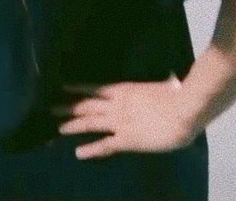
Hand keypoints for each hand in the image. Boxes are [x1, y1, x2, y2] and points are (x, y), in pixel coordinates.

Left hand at [52, 76, 199, 158]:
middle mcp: (116, 105)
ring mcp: (119, 122)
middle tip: (52, 108)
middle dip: (70, 107)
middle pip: (87, 105)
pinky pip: (104, 145)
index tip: (63, 86)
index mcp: (125, 90)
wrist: (183, 110)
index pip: (96, 88)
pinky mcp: (126, 139)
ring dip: (73, 125)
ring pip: (90, 123)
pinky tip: (78, 153)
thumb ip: (161, 84)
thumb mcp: (165, 85)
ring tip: (59, 127)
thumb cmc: (179, 95)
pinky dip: (91, 149)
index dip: (79, 88)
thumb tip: (170, 81)